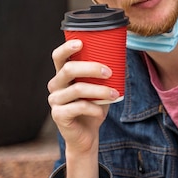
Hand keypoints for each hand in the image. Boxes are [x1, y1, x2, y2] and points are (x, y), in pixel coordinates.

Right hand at [47, 39, 116, 177]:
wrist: (87, 135)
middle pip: (69, 70)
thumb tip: (123, 56)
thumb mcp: (100, 89)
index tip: (82, 42)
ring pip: (77, 89)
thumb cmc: (94, 107)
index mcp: (63, 75)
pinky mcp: (58, 115)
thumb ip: (104, 75)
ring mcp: (55, 100)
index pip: (59, 57)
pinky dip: (94, 108)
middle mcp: (55, 85)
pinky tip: (101, 112)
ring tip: (115, 94)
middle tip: (110, 72)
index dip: (67, 48)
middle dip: (91, 68)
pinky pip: (78, 107)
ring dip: (99, 90)